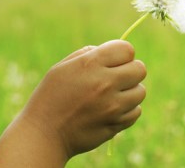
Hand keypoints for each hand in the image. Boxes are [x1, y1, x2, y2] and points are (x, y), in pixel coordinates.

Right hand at [22, 40, 146, 157]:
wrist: (43, 134)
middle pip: (140, 69)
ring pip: (141, 91)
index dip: (123, 54)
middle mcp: (105, 83)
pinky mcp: (116, 124)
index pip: (127, 49)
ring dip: (130, 92)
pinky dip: (128, 111)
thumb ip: (90, 55)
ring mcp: (113, 106)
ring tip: (113, 96)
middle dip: (131, 71)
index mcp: (91, 65)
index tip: (115, 61)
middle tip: (117, 78)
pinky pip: (136, 111)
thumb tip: (115, 52)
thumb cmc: (51, 97)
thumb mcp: (63, 67)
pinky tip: (112, 111)